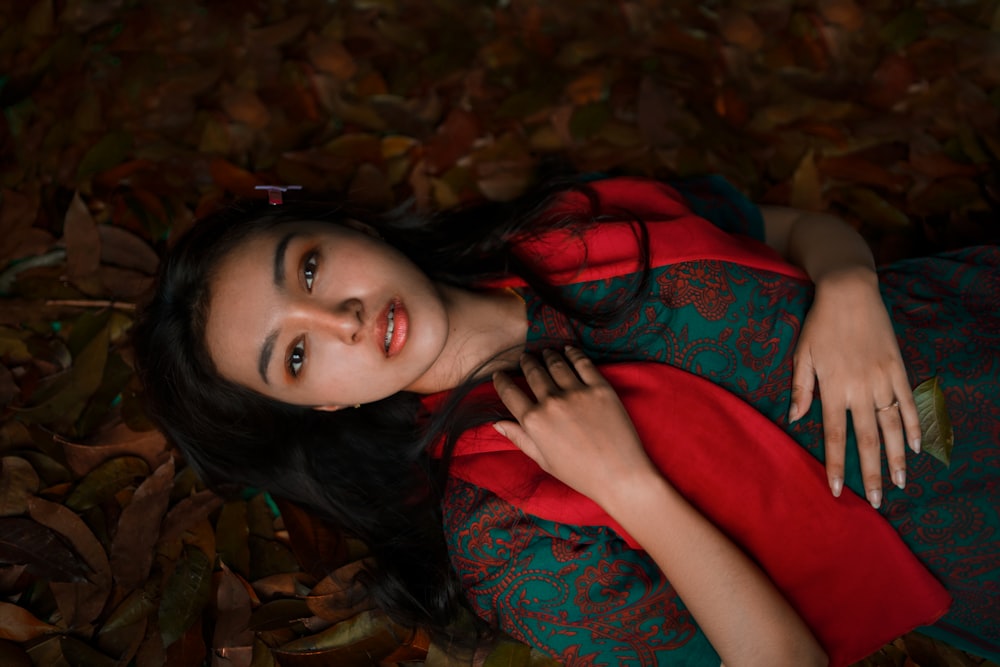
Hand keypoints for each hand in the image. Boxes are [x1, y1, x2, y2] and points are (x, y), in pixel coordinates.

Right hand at [492, 347, 656, 506]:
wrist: (619, 475)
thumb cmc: (579, 474)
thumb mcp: (543, 460)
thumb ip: (520, 438)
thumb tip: (497, 423)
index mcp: (534, 422)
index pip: (509, 393)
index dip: (501, 381)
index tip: (499, 375)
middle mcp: (552, 402)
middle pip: (533, 373)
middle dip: (527, 363)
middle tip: (525, 358)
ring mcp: (577, 393)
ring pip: (556, 364)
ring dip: (548, 356)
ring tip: (546, 353)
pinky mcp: (600, 388)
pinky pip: (582, 363)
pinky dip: (573, 353)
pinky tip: (568, 350)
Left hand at [789, 268, 920, 507]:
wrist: (850, 293)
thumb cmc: (820, 324)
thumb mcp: (802, 354)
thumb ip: (801, 388)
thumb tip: (796, 417)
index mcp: (832, 388)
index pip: (834, 436)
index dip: (837, 465)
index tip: (839, 490)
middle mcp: (859, 389)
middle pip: (867, 440)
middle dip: (872, 473)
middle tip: (880, 501)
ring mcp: (882, 380)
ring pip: (892, 427)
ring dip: (896, 458)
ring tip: (901, 482)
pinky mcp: (898, 369)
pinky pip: (908, 403)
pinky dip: (914, 426)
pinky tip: (917, 447)